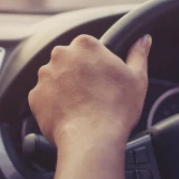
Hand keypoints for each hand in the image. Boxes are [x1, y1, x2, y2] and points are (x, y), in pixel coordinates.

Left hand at [28, 34, 151, 147]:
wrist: (92, 138)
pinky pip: (44, 97)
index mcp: (85, 45)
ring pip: (55, 78)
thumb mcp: (137, 78)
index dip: (97, 62)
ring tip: (81, 106)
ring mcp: (44, 76)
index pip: (88, 46)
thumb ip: (138, 54)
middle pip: (70, 60)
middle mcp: (60, 55)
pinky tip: (69, 114)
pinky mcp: (35, 96)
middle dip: (78, 73)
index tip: (102, 77)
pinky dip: (54, 104)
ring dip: (65, 88)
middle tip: (93, 93)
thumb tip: (143, 40)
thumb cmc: (116, 108)